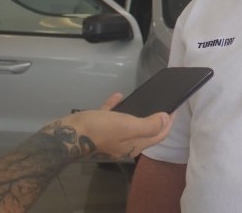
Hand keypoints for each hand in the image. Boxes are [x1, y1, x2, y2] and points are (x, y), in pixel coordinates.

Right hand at [46, 92, 173, 160]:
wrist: (65, 135)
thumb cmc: (98, 130)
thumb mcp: (127, 125)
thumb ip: (148, 125)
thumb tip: (166, 119)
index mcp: (134, 145)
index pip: (158, 135)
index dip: (169, 123)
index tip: (175, 110)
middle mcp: (124, 144)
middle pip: (145, 131)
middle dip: (155, 120)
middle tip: (163, 105)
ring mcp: (109, 138)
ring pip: (127, 124)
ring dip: (136, 112)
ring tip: (144, 100)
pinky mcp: (97, 130)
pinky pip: (110, 117)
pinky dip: (116, 107)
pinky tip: (117, 95)